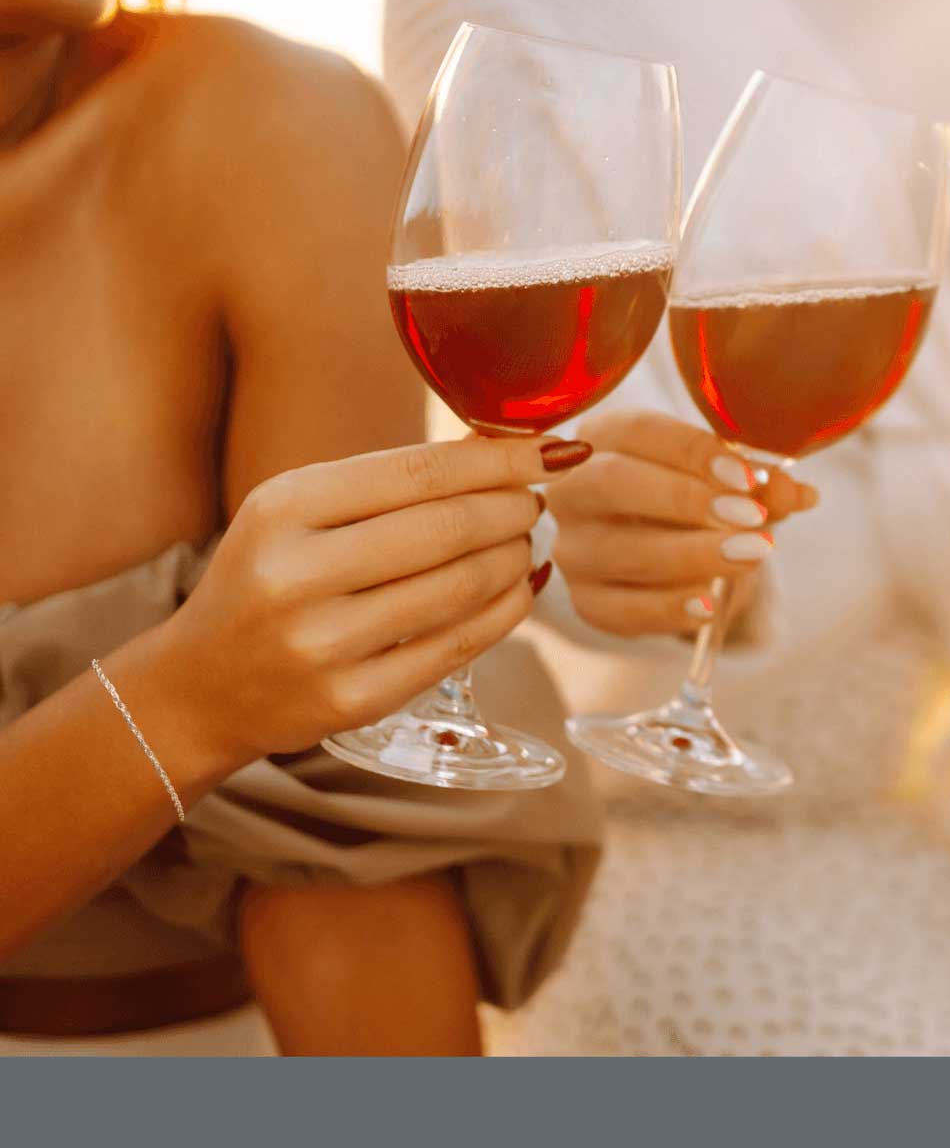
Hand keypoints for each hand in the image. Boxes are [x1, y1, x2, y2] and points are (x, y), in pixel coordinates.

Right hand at [152, 434, 578, 771]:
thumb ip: (390, 483)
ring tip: (524, 544)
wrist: (202, 686)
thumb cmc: (269, 579)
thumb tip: (498, 448)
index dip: (498, 461)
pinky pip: (456, 647)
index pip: (417, 472)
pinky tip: (520, 590)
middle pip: (448, 529)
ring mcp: (324, 643)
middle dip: (513, 510)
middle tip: (535, 503)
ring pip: (460, 587)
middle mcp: (297, 574)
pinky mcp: (353, 699)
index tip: (550, 450)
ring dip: (513, 559)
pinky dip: (505, 612)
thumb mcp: (300, 514)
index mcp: (284, 508)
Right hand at [548, 411, 816, 637]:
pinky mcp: (587, 602)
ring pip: (621, 550)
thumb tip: (796, 492)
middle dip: (685, 499)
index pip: (637, 431)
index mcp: (603, 438)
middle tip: (749, 517)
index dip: (693, 452)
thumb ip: (763, 486)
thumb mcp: (737, 486)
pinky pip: (623, 609)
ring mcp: (573, 548)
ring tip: (750, 555)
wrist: (687, 560)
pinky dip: (670, 608)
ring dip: (692, 554)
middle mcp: (572, 488)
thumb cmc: (704, 504)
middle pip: (612, 482)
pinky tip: (709, 604)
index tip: (748, 476)